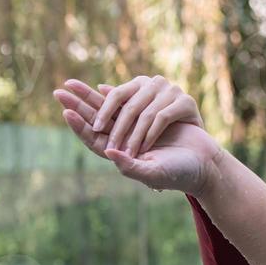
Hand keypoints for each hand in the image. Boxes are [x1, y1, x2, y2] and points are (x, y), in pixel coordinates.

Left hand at [54, 76, 221, 195]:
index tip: (65, 111)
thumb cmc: (180, 175)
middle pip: (98, 119)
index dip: (80, 125)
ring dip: (97, 104)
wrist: (206, 166)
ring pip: (113, 111)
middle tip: (59, 91)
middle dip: (79, 105)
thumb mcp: (153, 173)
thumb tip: (108, 152)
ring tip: (77, 89)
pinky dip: (123, 101)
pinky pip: (133, 107)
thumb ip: (131, 167)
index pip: (94, 137)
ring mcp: (141, 127)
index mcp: (123, 154)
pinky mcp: (155, 116)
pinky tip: (107, 89)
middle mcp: (128, 139)